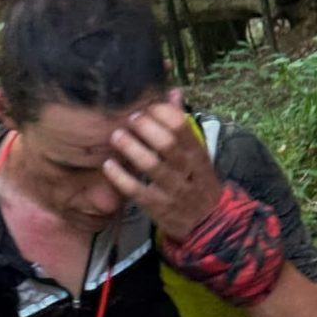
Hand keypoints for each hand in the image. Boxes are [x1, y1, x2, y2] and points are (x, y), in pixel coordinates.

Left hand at [102, 89, 223, 241]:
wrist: (208, 224)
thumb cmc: (196, 182)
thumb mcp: (197, 155)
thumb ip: (182, 125)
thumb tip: (173, 91)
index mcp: (198, 154)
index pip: (182, 127)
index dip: (162, 113)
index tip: (147, 107)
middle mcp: (187, 171)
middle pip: (167, 144)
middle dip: (145, 128)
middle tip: (129, 120)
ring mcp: (173, 190)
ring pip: (151, 165)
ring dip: (131, 148)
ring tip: (116, 136)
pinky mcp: (157, 208)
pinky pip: (136, 190)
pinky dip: (120, 177)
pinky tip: (108, 165)